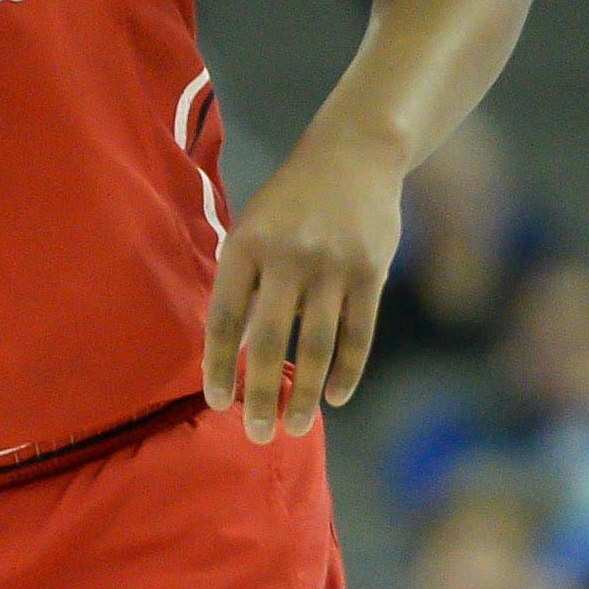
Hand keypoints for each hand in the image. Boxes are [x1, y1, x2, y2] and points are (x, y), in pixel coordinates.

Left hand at [203, 122, 403, 438]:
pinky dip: (347, 370)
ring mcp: (333, 265)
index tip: (216, 402)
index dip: (219, 364)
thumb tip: (232, 349)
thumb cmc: (291, 200)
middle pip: (271, 340)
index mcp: (246, 244)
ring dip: (305, 393)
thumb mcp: (252, 228)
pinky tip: (335, 396)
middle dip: (261, 393)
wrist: (354, 154)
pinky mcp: (371, 272)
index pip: (226, 318)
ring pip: (317, 345)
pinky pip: (359, 334)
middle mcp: (288, 256)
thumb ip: (242, 283)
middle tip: (255, 434)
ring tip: (295, 426)